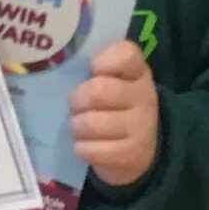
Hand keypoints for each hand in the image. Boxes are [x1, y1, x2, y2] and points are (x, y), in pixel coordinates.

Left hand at [71, 40, 159, 187]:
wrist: (139, 149)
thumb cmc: (114, 107)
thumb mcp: (112, 82)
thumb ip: (95, 70)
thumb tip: (64, 68)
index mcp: (137, 72)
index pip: (125, 54)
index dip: (103, 60)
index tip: (93, 70)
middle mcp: (144, 97)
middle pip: (97, 91)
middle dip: (77, 100)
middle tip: (75, 106)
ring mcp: (141, 127)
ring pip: (91, 123)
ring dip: (76, 126)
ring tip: (78, 127)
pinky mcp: (131, 154)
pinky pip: (92, 150)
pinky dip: (82, 148)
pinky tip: (86, 145)